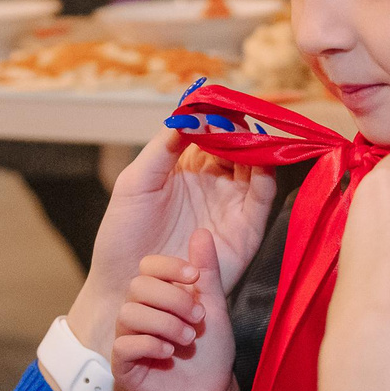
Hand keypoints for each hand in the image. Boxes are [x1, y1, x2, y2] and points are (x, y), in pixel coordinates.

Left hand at [69, 132, 277, 354]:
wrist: (126, 285)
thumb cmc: (123, 235)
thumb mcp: (135, 183)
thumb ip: (161, 149)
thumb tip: (188, 115)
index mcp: (186, 167)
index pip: (211, 132)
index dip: (218, 117)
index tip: (220, 106)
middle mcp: (213, 183)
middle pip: (238, 147)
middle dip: (243, 131)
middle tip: (243, 119)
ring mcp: (230, 205)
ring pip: (255, 169)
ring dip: (259, 150)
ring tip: (256, 137)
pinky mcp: (245, 232)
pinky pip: (261, 200)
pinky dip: (266, 179)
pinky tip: (261, 164)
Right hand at [113, 229, 243, 390]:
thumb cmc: (212, 352)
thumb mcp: (214, 306)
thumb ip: (207, 272)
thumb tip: (201, 232)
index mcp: (158, 296)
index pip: (148, 267)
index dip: (169, 267)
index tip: (195, 277)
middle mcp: (138, 312)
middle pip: (137, 287)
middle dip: (172, 299)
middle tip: (197, 317)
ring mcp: (128, 338)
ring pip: (129, 313)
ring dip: (165, 324)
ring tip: (188, 340)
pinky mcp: (122, 365)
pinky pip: (123, 344)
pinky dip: (149, 345)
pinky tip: (169, 354)